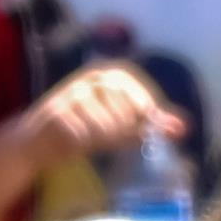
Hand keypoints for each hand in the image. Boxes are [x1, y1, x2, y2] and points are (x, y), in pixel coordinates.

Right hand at [21, 61, 183, 163]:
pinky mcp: (55, 114)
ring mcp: (70, 95)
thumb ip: (149, 123)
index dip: (141, 100)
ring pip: (102, 120)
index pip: (129, 82)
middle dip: (126, 124)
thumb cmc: (83, 128)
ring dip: (106, 135)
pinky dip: (85, 141)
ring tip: (101, 143)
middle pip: (118, 102)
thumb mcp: (119, 124)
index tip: (148, 118)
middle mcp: (88, 80)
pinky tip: (82, 145)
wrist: (36, 141)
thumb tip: (184, 127)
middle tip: (125, 139)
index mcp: (104, 75)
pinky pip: (80, 132)